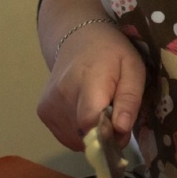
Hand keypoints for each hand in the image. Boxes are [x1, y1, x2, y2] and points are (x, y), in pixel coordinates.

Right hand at [36, 22, 144, 150]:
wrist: (78, 39)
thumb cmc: (112, 53)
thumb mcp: (133, 69)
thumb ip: (129, 100)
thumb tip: (121, 130)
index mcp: (88, 80)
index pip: (89, 122)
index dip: (108, 135)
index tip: (121, 132)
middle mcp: (62, 94)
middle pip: (84, 134)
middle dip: (104, 135)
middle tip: (116, 118)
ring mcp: (49, 104)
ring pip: (76, 139)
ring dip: (92, 134)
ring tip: (99, 110)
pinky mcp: (43, 112)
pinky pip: (66, 136)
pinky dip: (79, 132)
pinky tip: (85, 111)